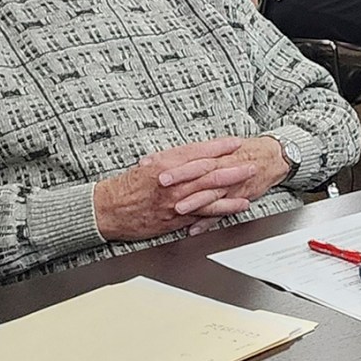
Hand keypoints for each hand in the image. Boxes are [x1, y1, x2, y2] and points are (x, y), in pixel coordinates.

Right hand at [93, 137, 288, 239]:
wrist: (109, 210)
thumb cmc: (127, 186)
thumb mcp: (149, 163)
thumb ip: (173, 159)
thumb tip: (194, 153)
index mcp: (165, 164)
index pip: (198, 152)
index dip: (219, 147)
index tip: (236, 142)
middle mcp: (173, 182)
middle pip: (210, 172)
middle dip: (234, 167)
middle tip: (251, 162)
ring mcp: (176, 201)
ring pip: (211, 192)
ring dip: (234, 187)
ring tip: (251, 182)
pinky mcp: (177, 218)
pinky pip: (205, 213)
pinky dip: (224, 208)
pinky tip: (238, 205)